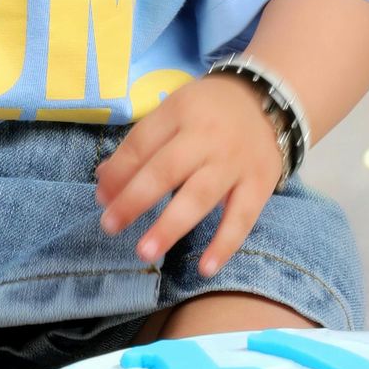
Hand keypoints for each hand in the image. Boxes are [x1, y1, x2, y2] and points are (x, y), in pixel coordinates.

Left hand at [94, 74, 283, 278]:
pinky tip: (205, 268)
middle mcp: (207, 137)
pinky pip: (242, 219)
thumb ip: (141, 144)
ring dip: (170, 226)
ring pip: (200, 197)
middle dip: (135, 200)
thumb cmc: (208, 112)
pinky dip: (224, 245)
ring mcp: (235, 162)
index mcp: (180, 112)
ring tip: (144, 252)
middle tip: (109, 226)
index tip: (100, 199)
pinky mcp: (260, 184)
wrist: (267, 100)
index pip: (142, 144)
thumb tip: (104, 182)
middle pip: (166, 170)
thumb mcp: (173, 111)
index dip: (118, 173)